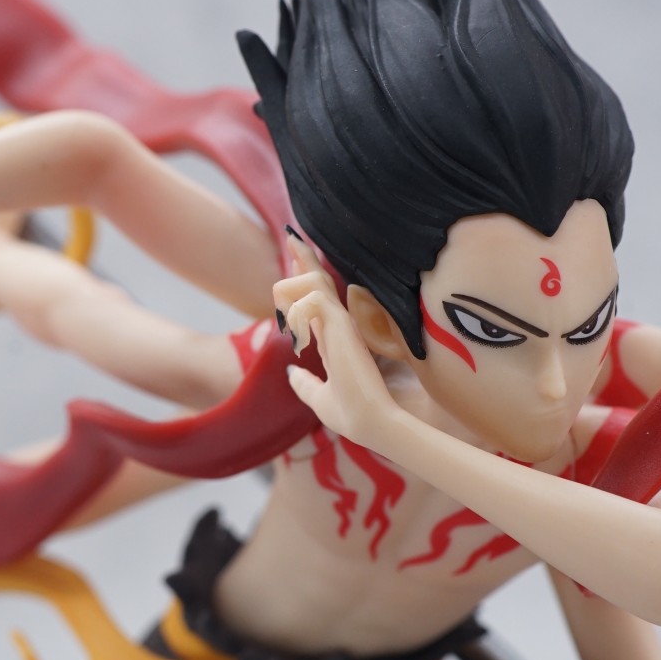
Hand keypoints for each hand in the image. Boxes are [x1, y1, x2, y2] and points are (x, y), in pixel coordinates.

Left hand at [272, 236, 395, 448]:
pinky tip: (300, 339)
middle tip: (292, 236)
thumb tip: (291, 374)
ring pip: (310, 283)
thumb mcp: (319, 398)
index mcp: (334, 337)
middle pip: (319, 279)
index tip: (294, 259)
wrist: (371, 423)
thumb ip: (305, 384)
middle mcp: (339, 324)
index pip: (318, 298)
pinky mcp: (342, 325)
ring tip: (289, 325)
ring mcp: (342, 321)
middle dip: (303, 259)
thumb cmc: (351, 413)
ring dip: (290, 297)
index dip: (305, 278)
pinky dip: (297, 316)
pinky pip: (310, 299)